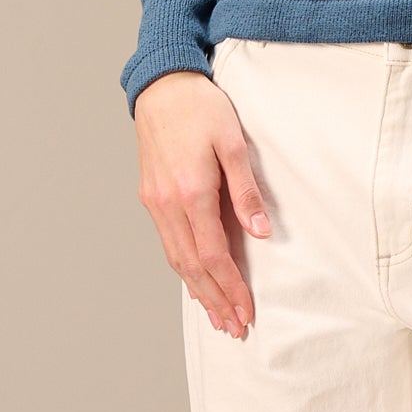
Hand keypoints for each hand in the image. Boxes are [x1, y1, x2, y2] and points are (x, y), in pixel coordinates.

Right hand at [135, 69, 271, 337]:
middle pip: (192, 266)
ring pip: (176, 258)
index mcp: (192, 191)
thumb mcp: (234, 142)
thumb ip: (246, 190)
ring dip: (197, 290)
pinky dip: (182, 267)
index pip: (213, 254)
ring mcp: (155, 201)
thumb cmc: (201, 108)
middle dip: (215, 300)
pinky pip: (167, 241)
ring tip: (216, 314)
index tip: (246, 311)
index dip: (231, 287)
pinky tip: (194, 279)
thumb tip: (261, 232)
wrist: (162, 84)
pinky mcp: (151, 195)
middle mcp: (168, 203)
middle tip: (234, 327)